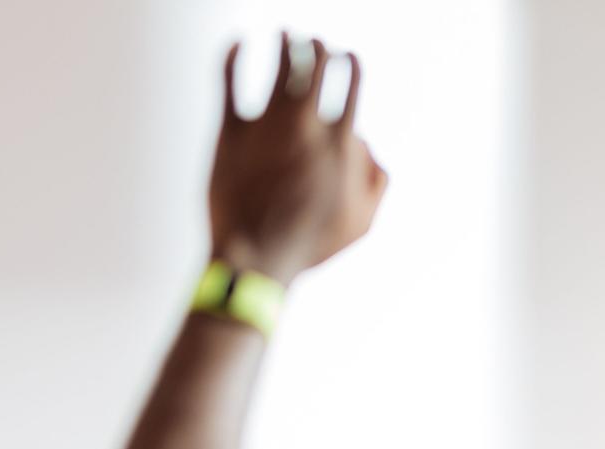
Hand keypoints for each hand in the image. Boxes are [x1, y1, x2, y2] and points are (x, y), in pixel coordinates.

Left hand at [209, 33, 387, 284]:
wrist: (258, 257)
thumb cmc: (313, 244)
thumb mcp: (362, 221)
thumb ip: (376, 180)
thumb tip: (369, 147)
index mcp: (342, 143)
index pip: (351, 83)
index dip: (351, 63)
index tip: (347, 57)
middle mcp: (307, 126)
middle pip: (317, 65)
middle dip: (319, 48)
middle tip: (315, 42)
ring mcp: (267, 125)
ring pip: (278, 65)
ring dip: (286, 43)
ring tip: (286, 35)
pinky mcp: (230, 131)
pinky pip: (228, 81)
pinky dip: (232, 56)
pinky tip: (237, 41)